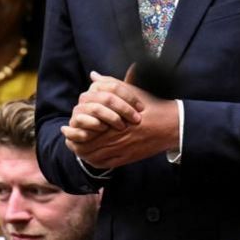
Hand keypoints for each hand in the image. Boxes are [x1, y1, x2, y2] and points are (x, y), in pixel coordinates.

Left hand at [61, 65, 179, 168]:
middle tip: (69, 141)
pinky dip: (96, 163)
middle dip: (76, 144)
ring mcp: (122, 150)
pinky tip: (92, 158)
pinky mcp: (129, 159)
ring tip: (77, 150)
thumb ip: (110, 83)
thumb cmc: (151, 106)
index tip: (68, 128)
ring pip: (95, 157)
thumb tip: (93, 76)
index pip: (86, 129)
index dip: (74, 130)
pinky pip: (107, 164)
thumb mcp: (130, 91)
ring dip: (84, 154)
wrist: (172, 125)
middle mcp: (116, 137)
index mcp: (113, 120)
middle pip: (87, 146)